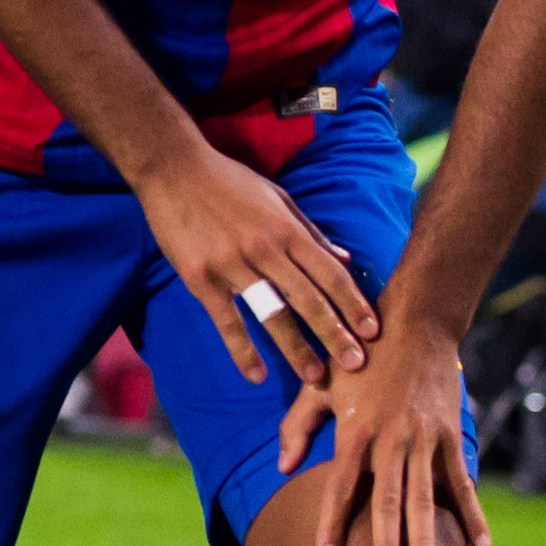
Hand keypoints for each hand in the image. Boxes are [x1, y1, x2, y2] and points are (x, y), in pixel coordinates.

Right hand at [135, 136, 377, 389]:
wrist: (173, 168)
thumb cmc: (229, 181)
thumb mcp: (278, 197)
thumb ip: (311, 232)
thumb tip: (346, 258)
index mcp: (287, 229)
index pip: (330, 273)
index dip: (353, 304)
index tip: (372, 332)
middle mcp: (264, 249)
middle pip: (308, 299)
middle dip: (334, 334)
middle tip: (355, 366)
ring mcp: (231, 265)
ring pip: (271, 314)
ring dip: (295, 348)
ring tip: (314, 377)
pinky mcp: (200, 278)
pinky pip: (226, 320)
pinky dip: (242, 350)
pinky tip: (256, 374)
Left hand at [271, 312, 492, 545]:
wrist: (414, 324)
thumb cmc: (358, 357)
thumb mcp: (319, 386)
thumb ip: (299, 426)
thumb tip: (284, 466)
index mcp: (355, 431)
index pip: (341, 486)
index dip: (332, 523)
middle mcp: (390, 439)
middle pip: (389, 501)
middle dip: (388, 544)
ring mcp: (424, 439)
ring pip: (426, 499)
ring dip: (426, 540)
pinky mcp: (450, 436)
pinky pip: (461, 483)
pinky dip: (473, 515)